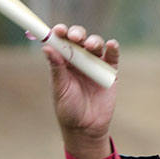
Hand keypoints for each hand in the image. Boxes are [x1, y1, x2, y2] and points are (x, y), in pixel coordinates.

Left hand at [44, 23, 119, 158]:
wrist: (86, 128)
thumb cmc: (68, 110)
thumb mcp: (60, 89)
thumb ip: (56, 69)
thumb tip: (46, 48)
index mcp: (63, 63)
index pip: (61, 43)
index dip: (59, 34)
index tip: (57, 30)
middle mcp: (78, 60)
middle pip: (79, 39)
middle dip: (77, 34)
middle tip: (75, 37)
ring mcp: (95, 64)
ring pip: (95, 45)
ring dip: (94, 41)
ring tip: (91, 46)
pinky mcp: (109, 71)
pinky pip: (112, 56)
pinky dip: (113, 48)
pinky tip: (111, 45)